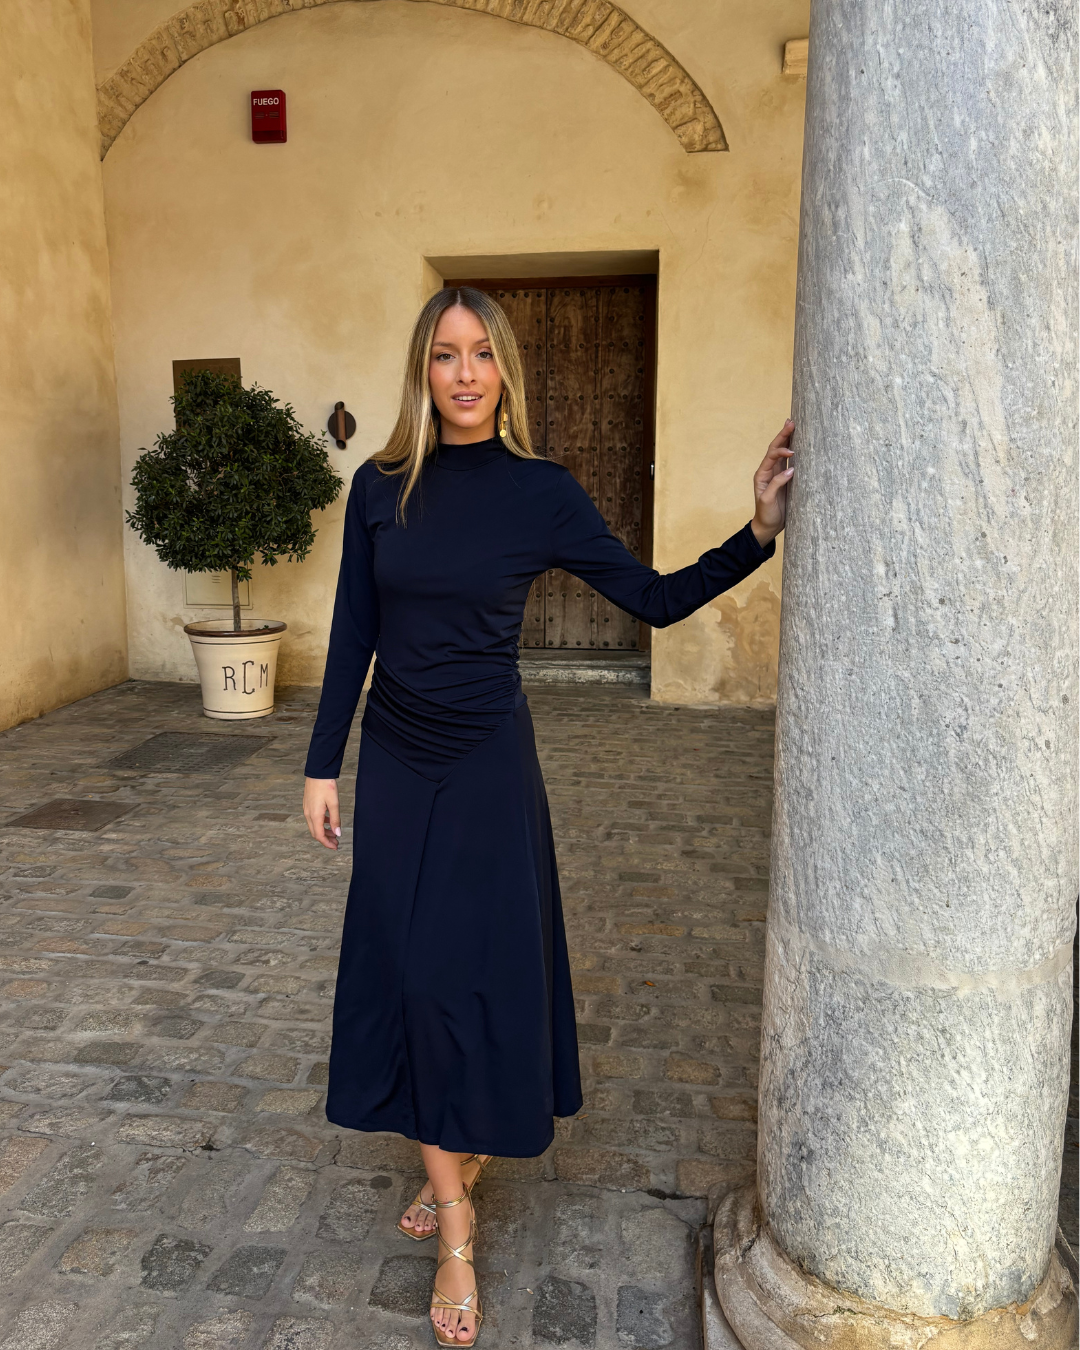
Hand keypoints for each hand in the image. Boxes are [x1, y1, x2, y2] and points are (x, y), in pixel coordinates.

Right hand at [303, 777, 340, 849]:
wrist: (318, 772)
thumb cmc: (326, 786)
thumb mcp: (334, 803)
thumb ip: (335, 819)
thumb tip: (337, 834)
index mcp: (315, 815)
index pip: (319, 835)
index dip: (327, 843)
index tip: (335, 847)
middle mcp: (308, 814)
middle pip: (316, 833)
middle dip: (326, 839)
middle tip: (336, 843)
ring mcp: (307, 810)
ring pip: (314, 826)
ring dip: (324, 832)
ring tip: (334, 833)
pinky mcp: (308, 805)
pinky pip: (313, 819)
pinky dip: (321, 824)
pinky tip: (329, 821)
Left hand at [750, 419, 794, 547]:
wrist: (769, 526)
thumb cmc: (766, 514)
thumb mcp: (768, 500)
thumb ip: (776, 484)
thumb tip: (791, 470)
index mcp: (762, 474)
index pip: (771, 456)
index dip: (780, 451)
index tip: (792, 452)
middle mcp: (769, 471)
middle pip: (776, 449)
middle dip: (783, 435)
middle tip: (791, 422)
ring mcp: (778, 474)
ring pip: (783, 452)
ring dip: (788, 439)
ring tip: (793, 424)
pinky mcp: (786, 479)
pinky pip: (790, 461)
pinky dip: (795, 450)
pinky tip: (800, 442)